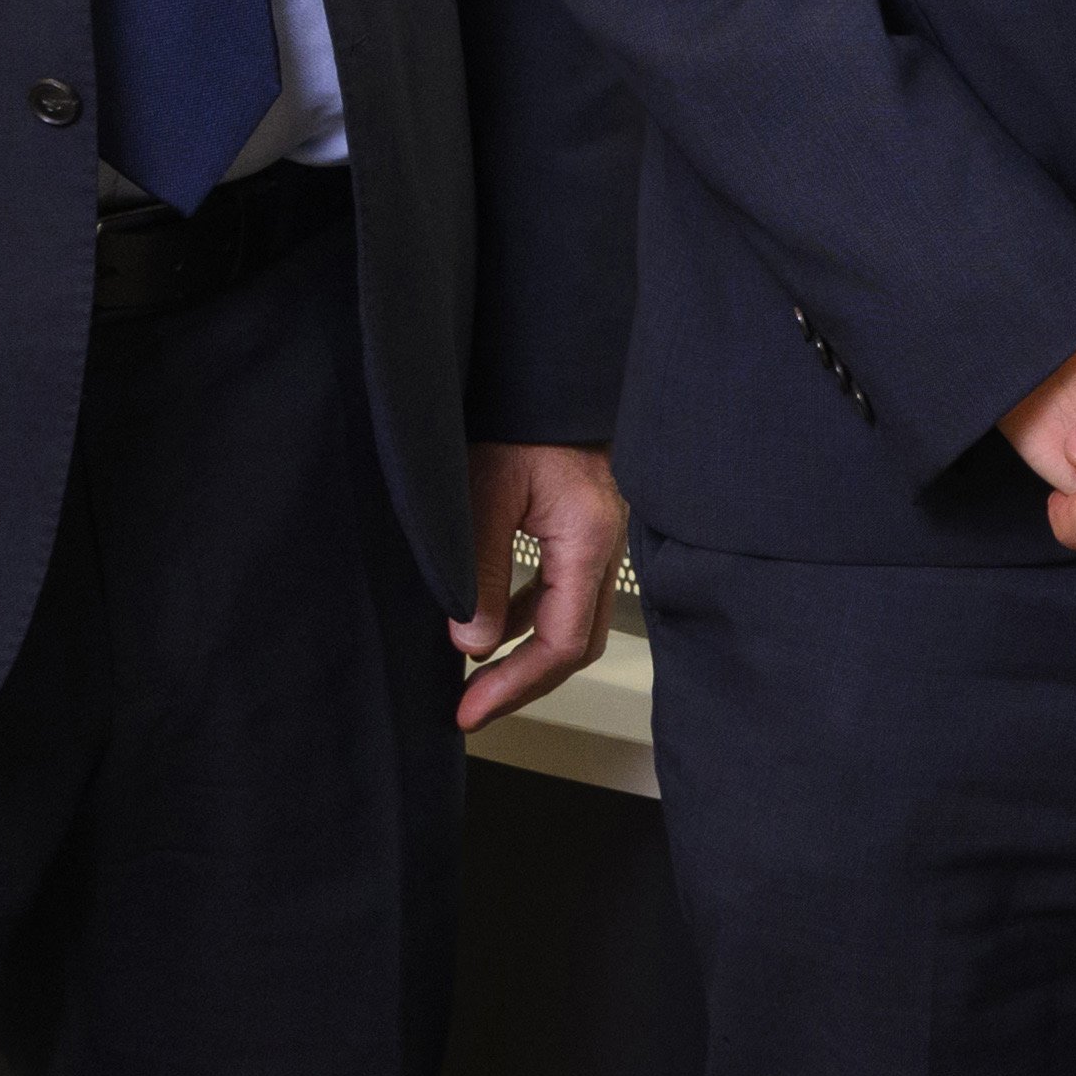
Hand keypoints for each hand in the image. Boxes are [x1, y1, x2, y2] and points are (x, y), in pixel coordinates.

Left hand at [454, 441, 626, 732]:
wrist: (542, 365)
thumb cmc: (518, 414)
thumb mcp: (483, 494)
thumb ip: (481, 574)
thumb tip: (473, 646)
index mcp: (589, 539)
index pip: (561, 643)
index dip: (516, 685)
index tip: (469, 710)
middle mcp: (605, 543)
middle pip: (576, 642)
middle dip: (525, 683)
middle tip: (472, 709)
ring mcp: (599, 535)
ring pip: (573, 618)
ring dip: (526, 653)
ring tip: (478, 677)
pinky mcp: (583, 523)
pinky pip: (564, 587)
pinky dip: (529, 616)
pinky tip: (495, 624)